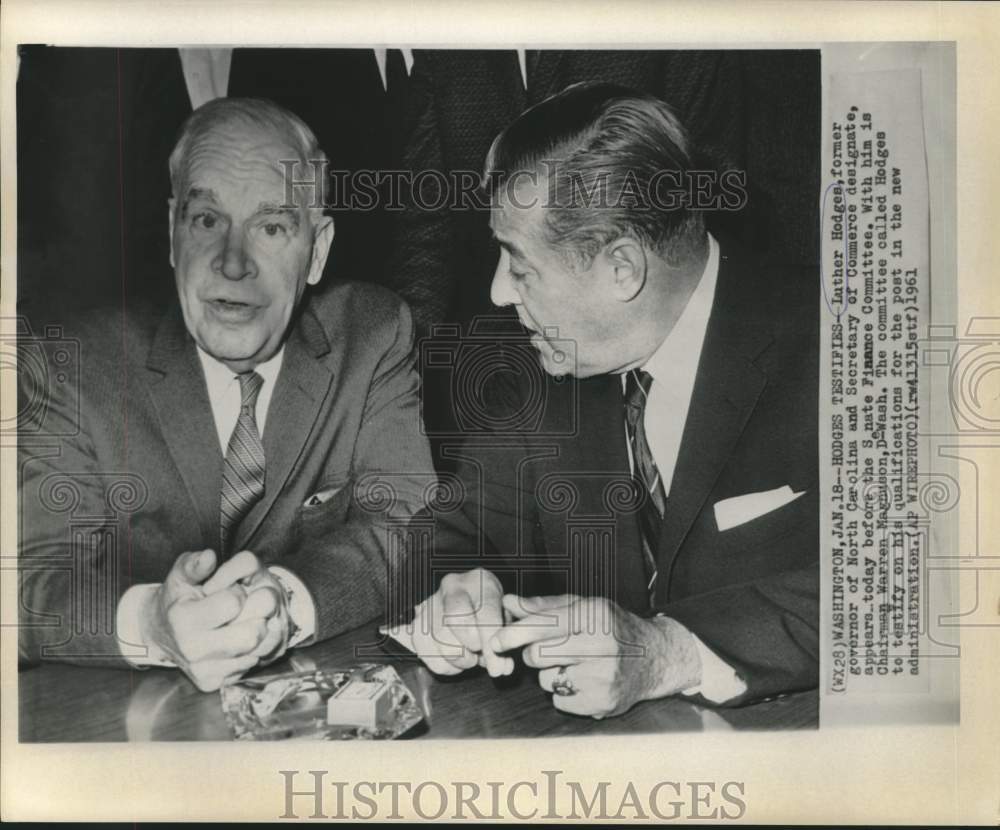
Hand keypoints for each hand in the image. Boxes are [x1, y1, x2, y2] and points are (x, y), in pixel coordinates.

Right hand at [138, 549, 284, 690]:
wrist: (159, 633)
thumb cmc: (176, 599)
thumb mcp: (180, 575)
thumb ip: (195, 564)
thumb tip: (210, 557)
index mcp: (183, 620)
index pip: (233, 603)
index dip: (236, 592)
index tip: (228, 592)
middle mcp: (192, 650)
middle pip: (251, 634)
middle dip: (255, 614)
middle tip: (244, 608)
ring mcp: (203, 669)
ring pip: (255, 651)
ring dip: (257, 632)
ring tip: (242, 622)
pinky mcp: (213, 683)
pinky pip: (249, 665)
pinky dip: (251, 650)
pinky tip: (237, 638)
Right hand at [404, 568, 513, 676]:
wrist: (468, 602)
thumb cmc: (489, 611)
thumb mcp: (504, 618)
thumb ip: (503, 640)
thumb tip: (502, 668)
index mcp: (480, 582)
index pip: (485, 612)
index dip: (490, 642)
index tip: (497, 665)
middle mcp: (453, 587)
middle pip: (456, 623)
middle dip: (471, 650)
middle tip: (479, 658)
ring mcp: (431, 603)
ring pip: (440, 641)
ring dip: (459, 661)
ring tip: (470, 658)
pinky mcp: (416, 623)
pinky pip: (426, 654)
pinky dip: (444, 666)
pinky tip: (455, 660)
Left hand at [489, 594, 701, 717]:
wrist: (655, 658)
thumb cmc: (612, 628)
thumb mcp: (583, 607)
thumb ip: (543, 606)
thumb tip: (508, 603)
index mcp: (595, 616)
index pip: (545, 625)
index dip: (515, 633)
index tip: (496, 640)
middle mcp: (602, 646)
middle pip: (538, 655)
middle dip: (534, 652)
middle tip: (549, 648)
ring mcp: (603, 678)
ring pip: (546, 680)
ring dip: (551, 673)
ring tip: (575, 664)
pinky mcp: (602, 703)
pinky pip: (559, 701)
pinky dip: (564, 693)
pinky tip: (583, 681)